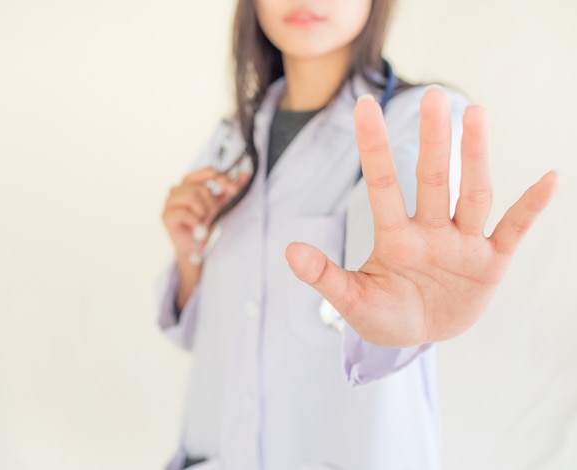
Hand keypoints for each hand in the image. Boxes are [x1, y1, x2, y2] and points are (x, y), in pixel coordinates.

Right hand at [162, 167, 246, 258]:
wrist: (197, 249)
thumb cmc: (206, 225)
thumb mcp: (222, 205)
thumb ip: (232, 190)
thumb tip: (245, 175)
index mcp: (191, 182)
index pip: (208, 171)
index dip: (222, 179)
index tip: (234, 191)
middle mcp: (178, 188)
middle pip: (201, 189)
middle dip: (212, 206)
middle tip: (212, 218)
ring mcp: (170, 201)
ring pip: (192, 197)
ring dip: (203, 214)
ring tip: (203, 224)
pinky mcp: (166, 215)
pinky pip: (184, 213)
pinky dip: (195, 223)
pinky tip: (195, 229)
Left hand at [285, 86, 558, 347]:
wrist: (417, 335)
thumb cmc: (382, 314)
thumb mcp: (352, 301)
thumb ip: (325, 276)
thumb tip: (289, 251)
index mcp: (394, 237)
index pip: (383, 185)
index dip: (373, 147)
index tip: (363, 105)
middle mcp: (430, 231)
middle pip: (432, 179)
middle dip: (434, 141)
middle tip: (435, 96)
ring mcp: (461, 244)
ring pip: (472, 194)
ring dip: (475, 158)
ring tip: (477, 115)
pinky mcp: (490, 263)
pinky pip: (513, 229)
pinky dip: (530, 207)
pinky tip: (549, 178)